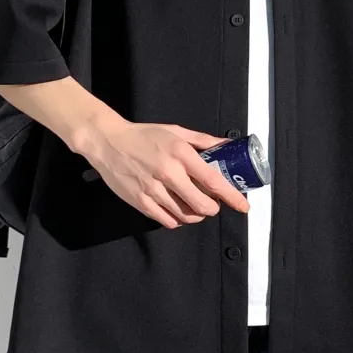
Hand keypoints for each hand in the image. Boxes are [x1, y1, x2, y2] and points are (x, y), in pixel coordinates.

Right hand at [80, 118, 249, 228]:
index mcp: (181, 154)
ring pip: (185, 216)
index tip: (243, 205)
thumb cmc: (144, 135)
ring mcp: (153, 189)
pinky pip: (166, 220)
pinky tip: (177, 210)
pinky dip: (177, 219)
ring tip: (195, 207)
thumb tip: (227, 145)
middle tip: (212, 204)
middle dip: (212, 208)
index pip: (213, 181)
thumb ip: (203, 141)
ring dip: (195, 215)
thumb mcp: (176, 131)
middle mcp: (168, 173)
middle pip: (201, 205)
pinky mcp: (140, 201)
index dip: (231, 196)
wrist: (109, 142)